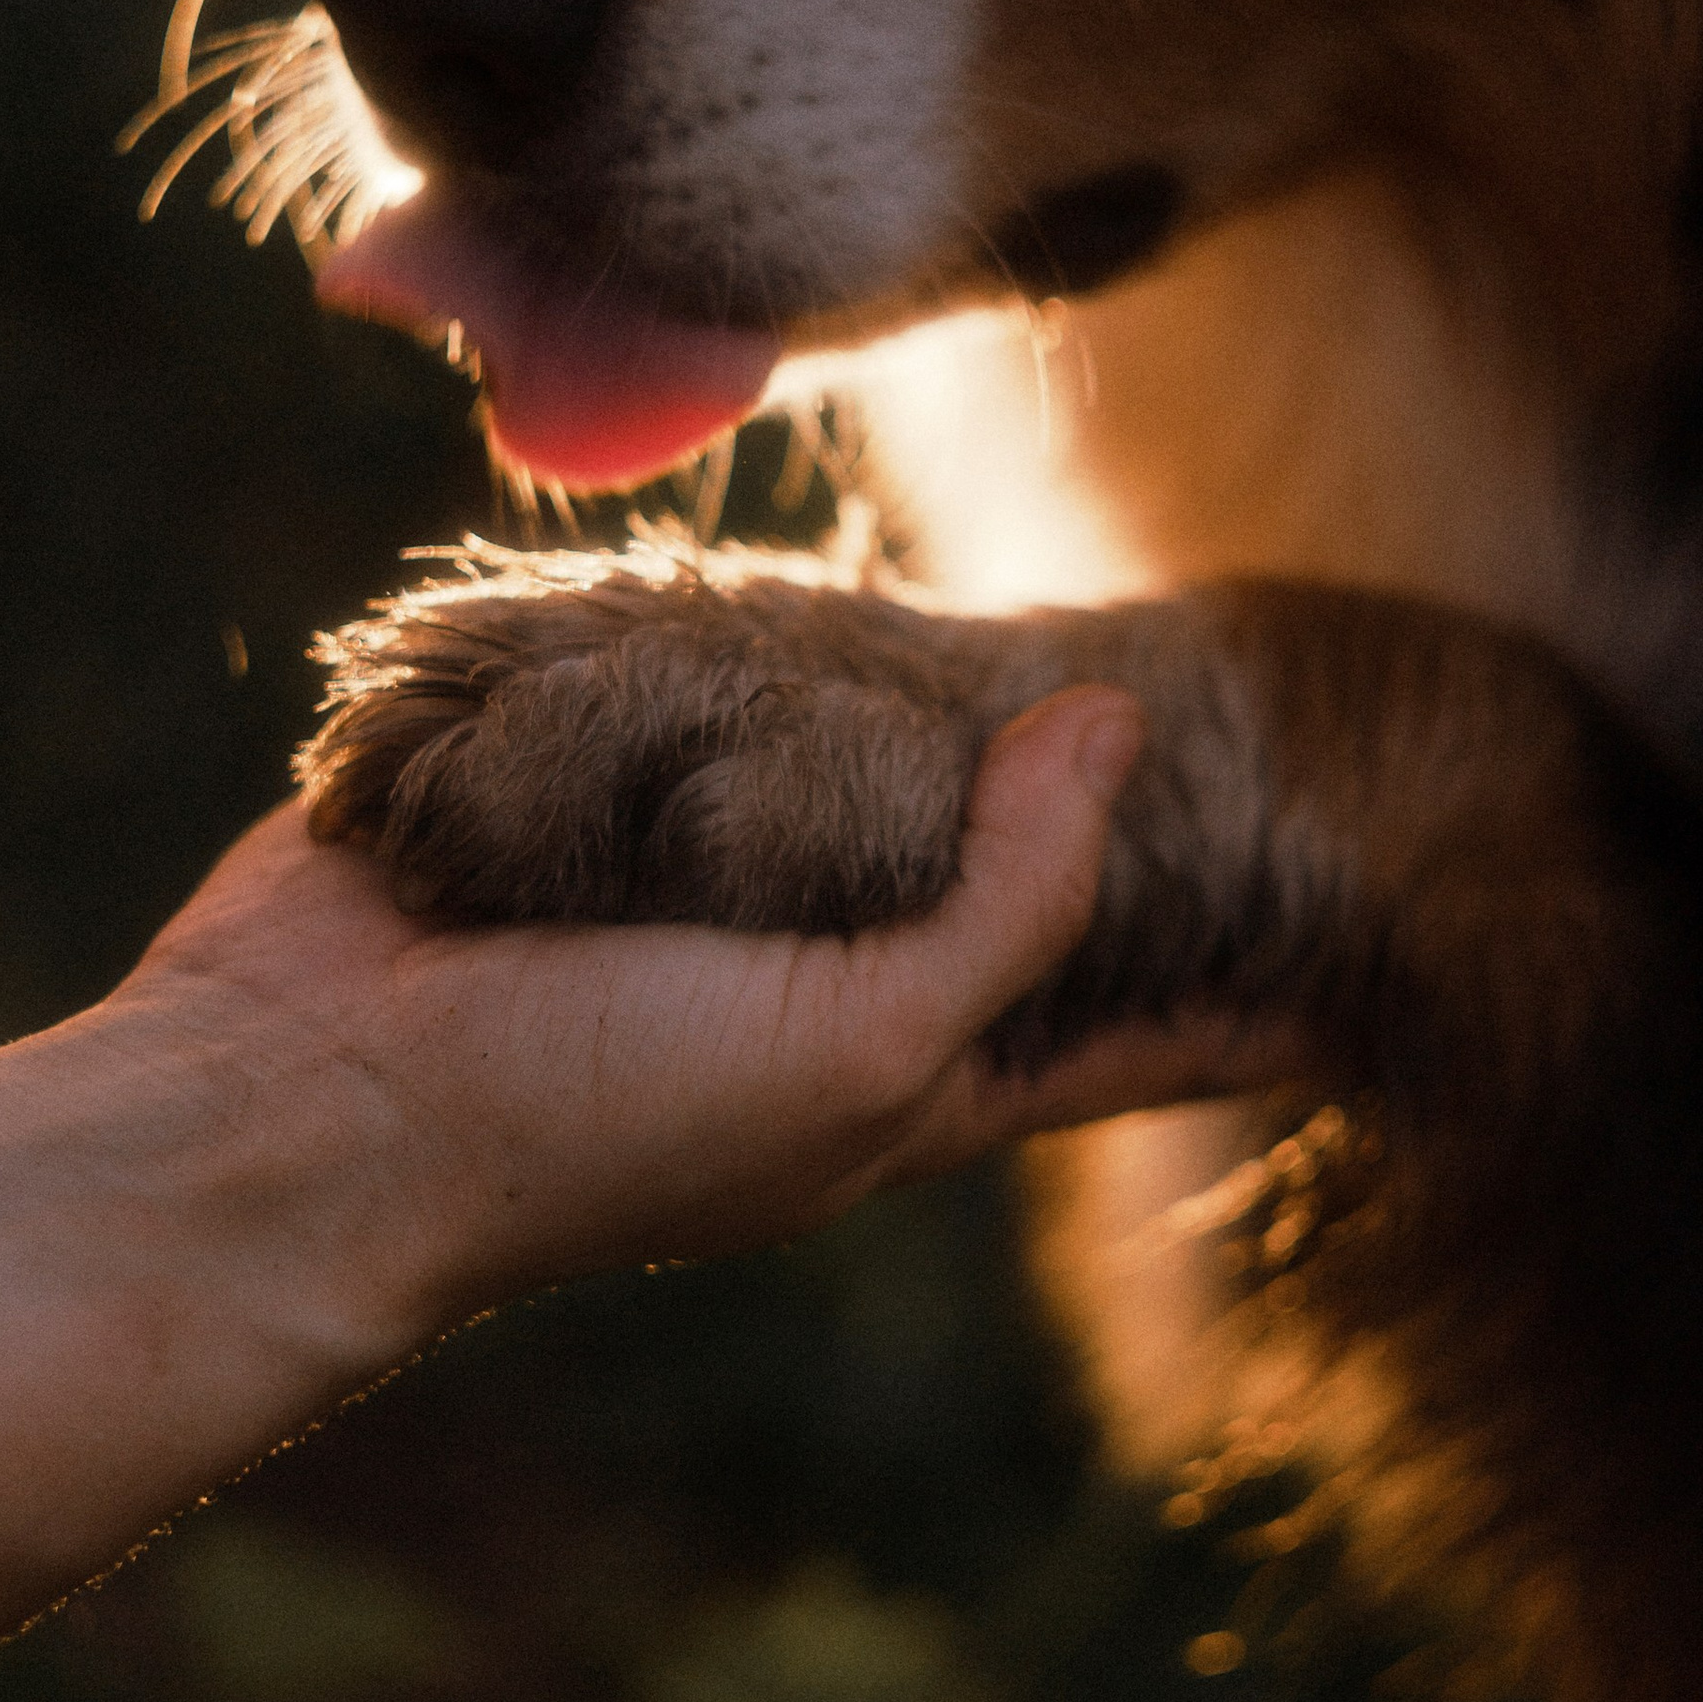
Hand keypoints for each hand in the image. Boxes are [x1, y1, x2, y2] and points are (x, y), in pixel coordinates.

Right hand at [110, 686, 1295, 1359]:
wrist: (303, 1100)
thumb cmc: (595, 1111)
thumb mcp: (861, 1047)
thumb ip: (1014, 901)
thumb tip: (1111, 726)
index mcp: (910, 1070)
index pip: (1135, 1028)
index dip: (1259, 987)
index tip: (1399, 931)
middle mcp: (821, 975)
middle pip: (1011, 880)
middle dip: (1122, 814)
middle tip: (1256, 714)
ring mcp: (700, 878)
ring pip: (865, 775)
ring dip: (952, 714)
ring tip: (1092, 632)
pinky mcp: (591, 787)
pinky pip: (712, 700)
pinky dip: (772, 652)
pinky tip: (858, 590)